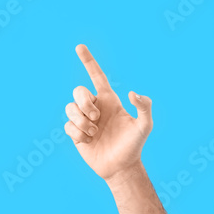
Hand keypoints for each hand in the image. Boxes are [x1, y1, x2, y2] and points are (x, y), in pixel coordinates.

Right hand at [64, 44, 152, 181]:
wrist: (121, 167)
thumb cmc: (134, 145)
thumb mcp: (145, 126)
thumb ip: (144, 107)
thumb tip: (133, 93)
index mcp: (109, 100)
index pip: (97, 76)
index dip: (88, 61)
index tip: (79, 46)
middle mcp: (95, 106)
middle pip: (78, 91)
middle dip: (84, 103)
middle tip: (96, 118)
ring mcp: (84, 119)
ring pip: (70, 108)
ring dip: (81, 121)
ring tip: (94, 133)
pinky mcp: (75, 133)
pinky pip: (67, 125)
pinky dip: (77, 133)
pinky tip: (88, 141)